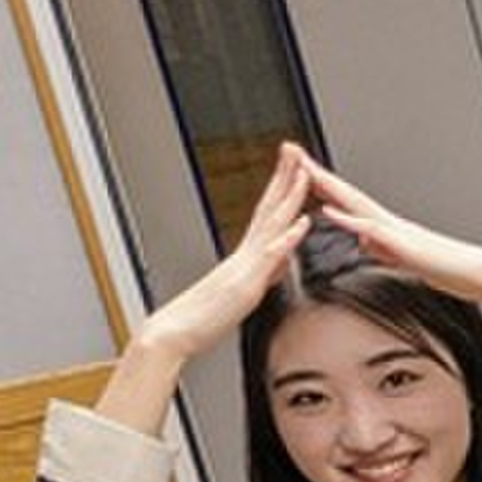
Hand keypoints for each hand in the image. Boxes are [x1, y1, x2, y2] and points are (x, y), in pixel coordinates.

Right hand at [129, 146, 311, 368]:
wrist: (177, 332)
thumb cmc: (206, 317)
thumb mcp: (246, 291)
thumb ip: (265, 272)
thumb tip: (281, 262)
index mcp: (245, 255)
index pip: (267, 213)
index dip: (281, 189)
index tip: (293, 167)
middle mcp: (244, 252)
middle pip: (268, 207)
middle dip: (284, 177)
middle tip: (295, 150)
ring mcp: (245, 264)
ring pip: (271, 223)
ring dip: (289, 196)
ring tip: (304, 172)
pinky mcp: (247, 282)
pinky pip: (271, 255)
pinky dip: (287, 236)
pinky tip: (303, 222)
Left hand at [297, 151, 481, 334]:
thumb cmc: (458, 272)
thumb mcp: (412, 262)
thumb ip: (387, 250)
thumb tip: (366, 242)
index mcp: (390, 229)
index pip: (348, 201)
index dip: (322, 184)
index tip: (299, 170)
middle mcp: (391, 223)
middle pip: (345, 193)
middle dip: (316, 172)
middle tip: (290, 151)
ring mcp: (399, 232)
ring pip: (355, 204)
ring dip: (327, 186)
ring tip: (302, 170)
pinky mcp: (407, 246)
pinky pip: (372, 230)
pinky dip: (349, 220)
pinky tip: (330, 212)